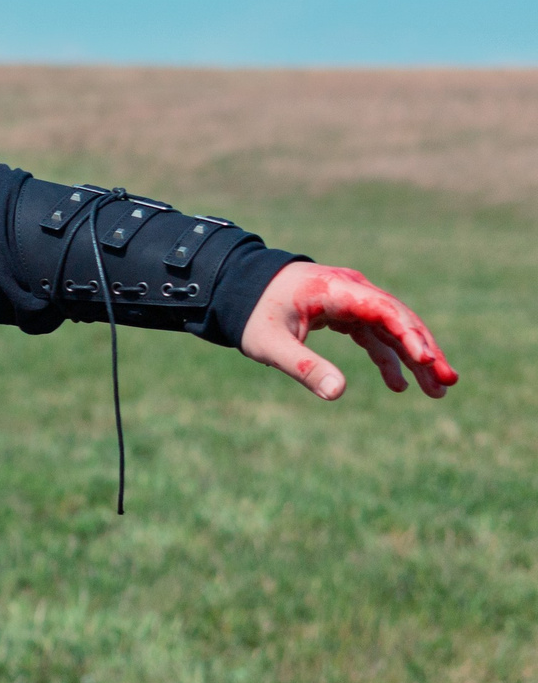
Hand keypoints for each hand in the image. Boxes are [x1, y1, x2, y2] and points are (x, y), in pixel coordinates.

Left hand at [239, 263, 456, 399]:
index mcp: (336, 290)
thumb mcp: (271, 344)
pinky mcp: (347, 314)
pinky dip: (389, 359)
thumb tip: (338, 394)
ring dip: (415, 359)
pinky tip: (400, 385)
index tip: (427, 361)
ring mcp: (352, 302)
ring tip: (437, 391)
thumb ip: (303, 367)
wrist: (235, 288)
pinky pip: (376, 336)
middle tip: (448, 382)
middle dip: (426, 351)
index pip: (384, 310)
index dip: (409, 335)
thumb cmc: (251, 314)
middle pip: (400, 320)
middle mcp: (352, 291)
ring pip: (393, 330)